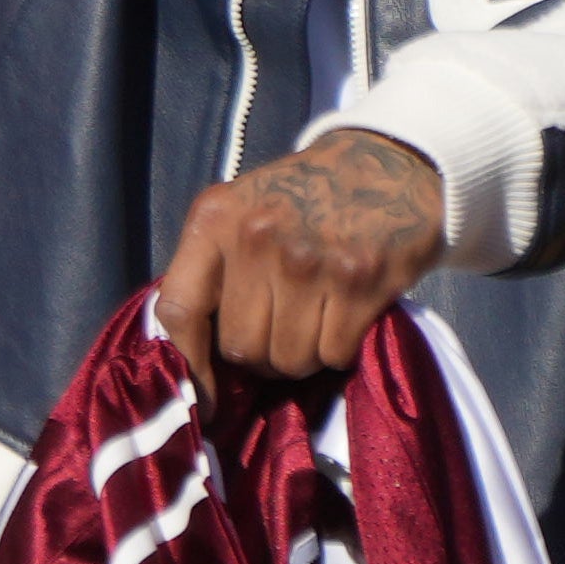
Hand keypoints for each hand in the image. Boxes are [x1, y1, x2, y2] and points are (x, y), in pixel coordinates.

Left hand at [157, 126, 448, 395]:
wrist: (386, 165)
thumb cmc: (300, 200)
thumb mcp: (239, 212)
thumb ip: (211, 270)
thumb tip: (191, 357)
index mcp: (214, 219)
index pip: (178, 309)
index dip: (189, 365)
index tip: (205, 397)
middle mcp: (256, 236)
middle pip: (241, 348)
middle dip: (261, 355)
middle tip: (281, 331)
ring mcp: (309, 259)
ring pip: (290, 359)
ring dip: (303, 355)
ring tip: (314, 318)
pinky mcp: (362, 279)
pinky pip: (335, 353)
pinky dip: (340, 349)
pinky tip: (346, 314)